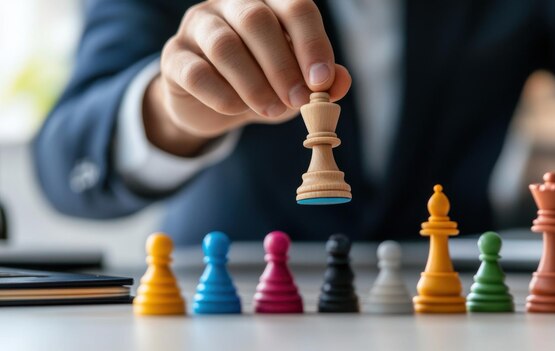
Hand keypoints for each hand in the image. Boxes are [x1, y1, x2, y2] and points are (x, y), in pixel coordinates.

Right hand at [143, 0, 351, 155]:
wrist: (211, 104)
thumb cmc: (262, 84)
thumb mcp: (295, 83)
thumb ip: (320, 80)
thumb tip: (342, 81)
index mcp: (267, 3)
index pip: (294, 6)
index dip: (311, 42)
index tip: (322, 81)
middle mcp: (230, 4)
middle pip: (257, 20)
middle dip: (282, 66)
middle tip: (298, 101)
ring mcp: (197, 26)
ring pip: (223, 45)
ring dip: (253, 84)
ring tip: (271, 111)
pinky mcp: (174, 56)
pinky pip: (195, 72)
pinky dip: (221, 95)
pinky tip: (236, 110)